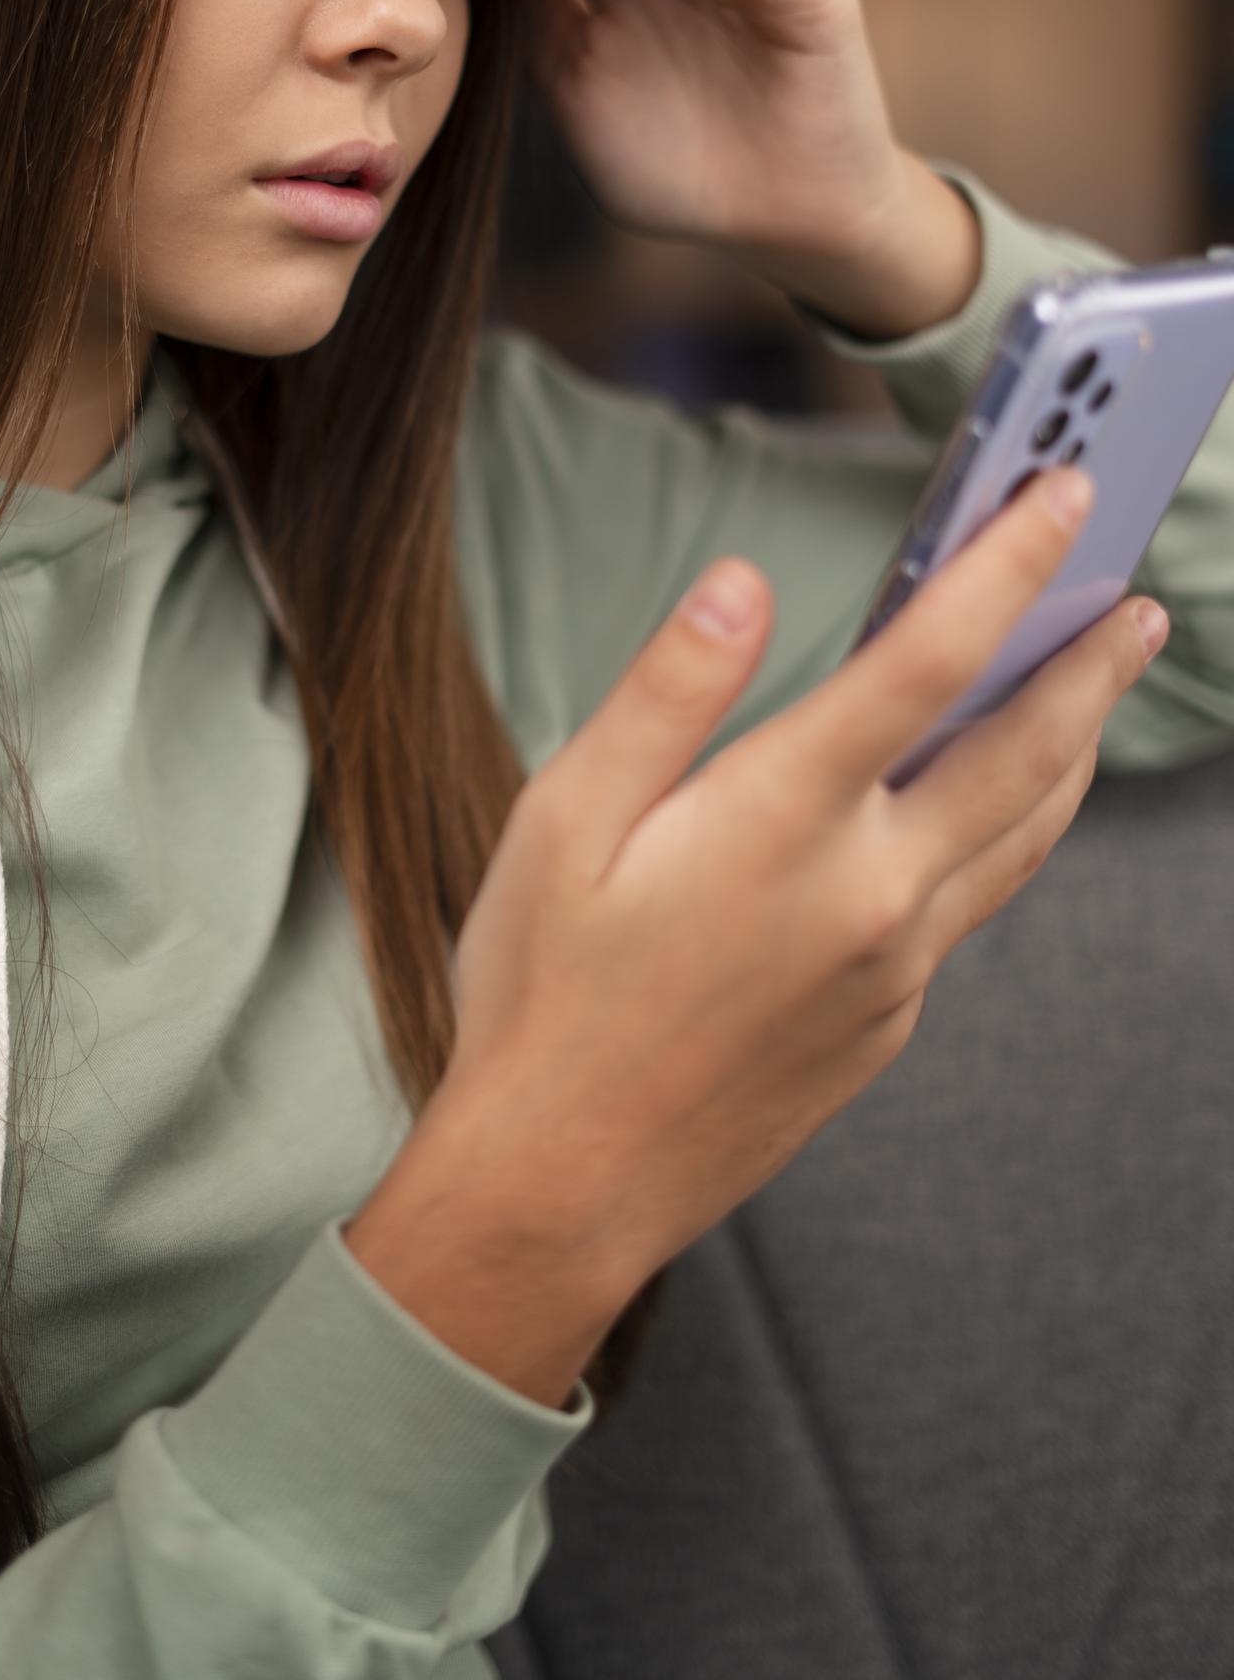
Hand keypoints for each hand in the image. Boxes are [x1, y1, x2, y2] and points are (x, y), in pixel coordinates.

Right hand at [435, 464, 1165, 1302]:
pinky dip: (1005, 833)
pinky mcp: (888, 1021)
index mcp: (782, 820)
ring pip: (1021, 835)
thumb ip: (668, 694)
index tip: (1061, 496)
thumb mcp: (563, 820)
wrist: (563, 1183)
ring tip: (1100, 687)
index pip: (929, 661)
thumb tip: (742, 580)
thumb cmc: (544, 992)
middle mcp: (867, 892)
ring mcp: (892, 967)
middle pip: (1024, 751)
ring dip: (1074, 747)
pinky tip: (987, 810)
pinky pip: (970, 905)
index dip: (1005, 565)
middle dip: (1088, 661)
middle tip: (1135, 597)